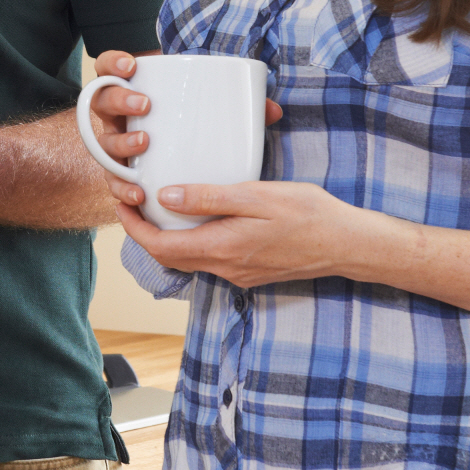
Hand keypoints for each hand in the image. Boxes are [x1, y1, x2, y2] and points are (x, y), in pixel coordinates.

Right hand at [90, 48, 284, 196]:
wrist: (190, 166)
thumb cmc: (197, 128)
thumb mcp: (215, 110)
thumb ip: (241, 107)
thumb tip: (272, 110)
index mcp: (134, 91)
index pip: (108, 68)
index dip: (112, 63)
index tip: (133, 65)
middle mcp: (118, 118)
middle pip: (101, 103)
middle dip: (119, 100)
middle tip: (145, 105)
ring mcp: (117, 147)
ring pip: (104, 143)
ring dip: (120, 143)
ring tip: (143, 144)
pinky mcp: (124, 177)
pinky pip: (114, 183)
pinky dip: (122, 189)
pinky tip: (139, 194)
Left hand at [115, 178, 391, 288]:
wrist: (347, 245)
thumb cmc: (308, 215)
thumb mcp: (257, 196)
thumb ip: (210, 199)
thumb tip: (165, 197)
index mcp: (221, 248)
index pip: (159, 246)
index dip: (133, 227)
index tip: (122, 201)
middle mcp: (224, 268)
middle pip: (168, 256)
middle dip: (145, 231)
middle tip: (135, 200)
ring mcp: (237, 273)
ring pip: (188, 259)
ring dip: (169, 237)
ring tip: (161, 205)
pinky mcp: (250, 272)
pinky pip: (210, 259)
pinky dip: (193, 240)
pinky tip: (200, 218)